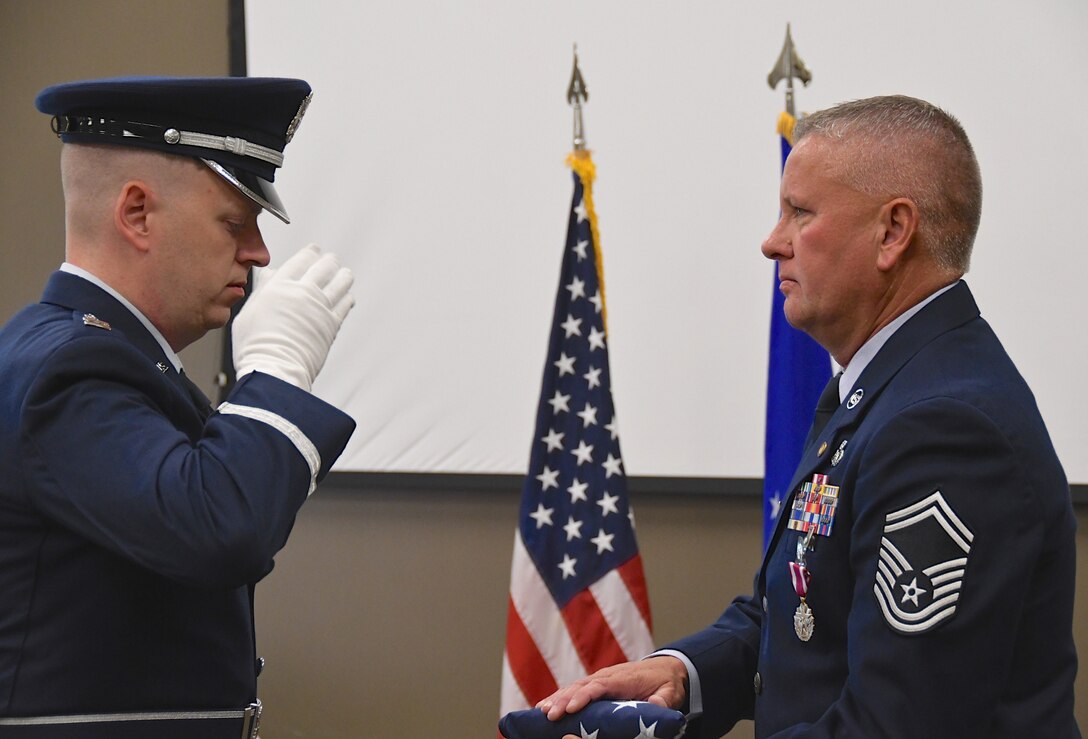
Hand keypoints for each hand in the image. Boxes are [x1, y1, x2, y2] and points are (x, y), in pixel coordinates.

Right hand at [232, 244, 353, 391]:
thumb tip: (268, 275)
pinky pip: (345, 304)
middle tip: (331, 260)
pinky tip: (348, 296)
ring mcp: (320, 308)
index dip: (310, 253)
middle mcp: (303, 292)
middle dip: (329, 262)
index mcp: (280, 286)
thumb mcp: (248, 312)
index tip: (314, 251)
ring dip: (343, 276)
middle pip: (323, 267)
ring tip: (345, 274)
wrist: (274, 370)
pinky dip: (347, 298)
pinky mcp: (332, 324)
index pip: (300, 261)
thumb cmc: (256, 346)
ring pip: (340, 283)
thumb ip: (262, 290)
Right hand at [537, 656, 687, 721]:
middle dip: (563, 700)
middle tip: (548, 714)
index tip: (571, 708)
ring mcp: (599, 680)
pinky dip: (559, 697)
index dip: (584, 696)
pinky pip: (574, 690)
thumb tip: (655, 705)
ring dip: (556, 698)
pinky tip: (546, 707)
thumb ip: (663, 700)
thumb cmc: (666, 682)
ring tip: (540, 712)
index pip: (599, 686)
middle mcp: (606, 677)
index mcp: (622, 679)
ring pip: (573, 687)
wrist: (665, 667)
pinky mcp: (595, 685)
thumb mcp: (671, 692)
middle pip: (580, 687)